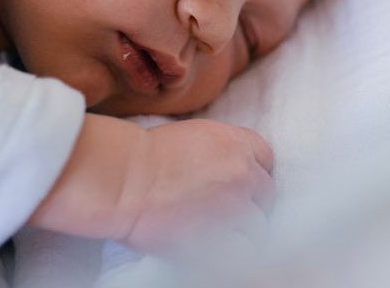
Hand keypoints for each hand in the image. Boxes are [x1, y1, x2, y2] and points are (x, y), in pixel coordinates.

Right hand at [116, 118, 274, 257]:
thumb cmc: (143, 157)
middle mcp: (243, 172)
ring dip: (245, 232)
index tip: (244, 187)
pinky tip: (221, 252)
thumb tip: (225, 168)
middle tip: (231, 214)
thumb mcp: (191, 136)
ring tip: (224, 237)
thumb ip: (219, 151)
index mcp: (235, 142)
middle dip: (252, 204)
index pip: (266, 160)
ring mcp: (235, 205)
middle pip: (266, 193)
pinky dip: (237, 253)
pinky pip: (245, 250)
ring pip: (259, 226)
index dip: (255, 175)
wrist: (122, 180)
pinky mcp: (222, 235)